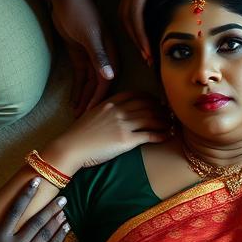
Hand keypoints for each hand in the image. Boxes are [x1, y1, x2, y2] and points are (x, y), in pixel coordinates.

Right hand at [0, 178, 70, 241]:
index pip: (16, 210)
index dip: (26, 193)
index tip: (36, 181)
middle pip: (38, 222)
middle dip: (51, 207)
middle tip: (63, 197)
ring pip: (47, 236)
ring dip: (58, 221)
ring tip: (65, 211)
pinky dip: (59, 239)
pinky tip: (64, 231)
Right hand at [43, 92, 169, 173]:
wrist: (72, 147)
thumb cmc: (79, 135)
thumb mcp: (92, 115)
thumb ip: (106, 111)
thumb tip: (116, 114)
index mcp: (110, 103)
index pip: (135, 95)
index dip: (149, 97)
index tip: (156, 101)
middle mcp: (119, 111)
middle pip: (147, 105)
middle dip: (160, 109)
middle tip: (168, 113)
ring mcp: (124, 125)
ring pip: (151, 118)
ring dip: (164, 121)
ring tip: (170, 124)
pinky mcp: (127, 140)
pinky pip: (149, 135)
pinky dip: (161, 134)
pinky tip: (167, 135)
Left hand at [49, 0, 117, 116]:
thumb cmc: (80, 13)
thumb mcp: (89, 35)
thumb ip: (99, 57)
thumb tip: (110, 77)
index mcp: (110, 54)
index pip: (106, 82)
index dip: (99, 98)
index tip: (92, 113)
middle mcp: (103, 59)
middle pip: (97, 86)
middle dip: (91, 102)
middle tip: (82, 120)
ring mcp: (91, 58)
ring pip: (88, 84)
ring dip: (83, 98)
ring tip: (77, 115)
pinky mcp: (79, 56)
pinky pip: (80, 77)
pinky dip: (77, 89)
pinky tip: (73, 102)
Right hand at [115, 0, 202, 61]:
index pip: (135, 13)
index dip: (140, 33)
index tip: (148, 50)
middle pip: (127, 21)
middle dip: (137, 41)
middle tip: (149, 61)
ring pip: (125, 18)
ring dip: (134, 36)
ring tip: (146, 54)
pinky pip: (129, 11)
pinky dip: (135, 27)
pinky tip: (144, 36)